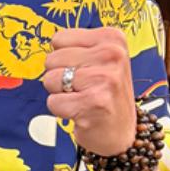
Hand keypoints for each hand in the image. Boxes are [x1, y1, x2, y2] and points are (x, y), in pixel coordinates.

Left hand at [42, 27, 136, 156]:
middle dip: (60, 76)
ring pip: (50, 79)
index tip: (84, 70)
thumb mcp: (99, 59)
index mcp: (112, 39)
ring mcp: (105, 79)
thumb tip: (49, 42)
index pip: (59, 39)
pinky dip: (61, 110)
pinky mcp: (94, 103)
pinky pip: (53, 101)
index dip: (63, 58)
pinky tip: (81, 112)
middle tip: (82, 88)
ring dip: (60, 93)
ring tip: (81, 98)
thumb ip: (76, 46)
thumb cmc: (104, 93)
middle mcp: (112, 55)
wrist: (120, 131)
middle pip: (52, 59)